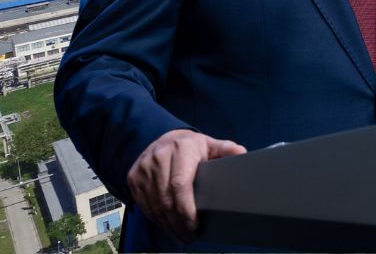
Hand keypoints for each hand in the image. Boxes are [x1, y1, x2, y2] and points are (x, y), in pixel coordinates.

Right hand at [127, 129, 245, 241]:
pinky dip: (157, 219)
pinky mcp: (133, 179)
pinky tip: (169, 226)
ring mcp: (143, 169)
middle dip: (178, 222)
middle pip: (166, 199)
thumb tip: (242, 155)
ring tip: (182, 235)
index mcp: (181, 149)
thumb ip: (226, 150)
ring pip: (154, 206)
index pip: (180, 184)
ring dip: (168, 225)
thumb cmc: (190, 147)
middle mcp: (158, 158)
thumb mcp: (210, 144)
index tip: (195, 224)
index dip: (186, 208)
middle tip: (191, 236)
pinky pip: (145, 205)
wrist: (162, 139)